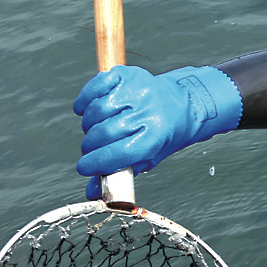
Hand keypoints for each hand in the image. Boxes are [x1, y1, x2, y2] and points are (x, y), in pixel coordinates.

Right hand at [74, 65, 241, 197]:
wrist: (183, 104)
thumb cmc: (163, 135)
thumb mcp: (148, 158)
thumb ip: (120, 174)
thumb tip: (91, 192)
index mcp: (155, 137)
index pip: (117, 154)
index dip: (96, 163)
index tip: (84, 168)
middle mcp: (147, 112)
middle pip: (104, 133)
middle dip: (90, 146)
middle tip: (90, 149)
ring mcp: (137, 90)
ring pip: (97, 110)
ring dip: (88, 124)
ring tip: (94, 130)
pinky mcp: (127, 74)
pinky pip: (96, 85)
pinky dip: (85, 99)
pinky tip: (85, 109)